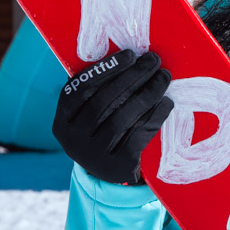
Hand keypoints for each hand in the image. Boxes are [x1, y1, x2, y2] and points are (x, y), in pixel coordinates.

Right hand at [52, 48, 173, 184]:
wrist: (113, 175)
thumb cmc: (106, 131)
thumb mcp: (94, 115)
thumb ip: (102, 90)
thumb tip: (131, 55)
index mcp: (62, 122)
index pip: (78, 89)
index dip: (104, 69)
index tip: (130, 54)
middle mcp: (72, 140)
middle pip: (103, 101)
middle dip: (132, 76)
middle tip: (153, 59)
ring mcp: (93, 156)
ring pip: (122, 118)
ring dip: (147, 93)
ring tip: (164, 76)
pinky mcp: (116, 167)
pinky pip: (138, 135)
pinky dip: (154, 116)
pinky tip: (167, 102)